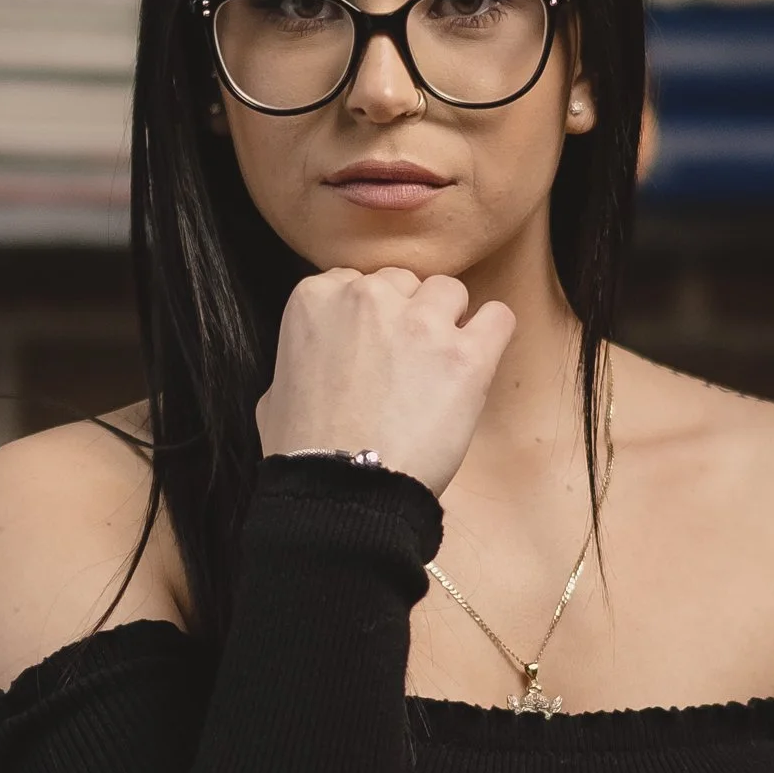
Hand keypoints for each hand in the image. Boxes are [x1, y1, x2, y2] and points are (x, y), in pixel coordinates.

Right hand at [256, 266, 514, 497]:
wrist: (343, 491)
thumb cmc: (303, 452)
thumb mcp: (275, 391)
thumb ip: (302, 355)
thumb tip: (318, 360)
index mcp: (315, 297)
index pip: (356, 281)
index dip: (369, 318)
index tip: (372, 350)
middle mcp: (367, 295)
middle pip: (405, 282)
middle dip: (407, 316)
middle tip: (406, 365)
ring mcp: (420, 321)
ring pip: (450, 292)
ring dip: (448, 323)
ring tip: (440, 369)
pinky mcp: (465, 354)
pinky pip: (498, 317)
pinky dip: (492, 335)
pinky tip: (478, 363)